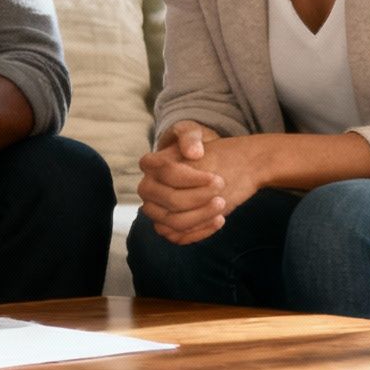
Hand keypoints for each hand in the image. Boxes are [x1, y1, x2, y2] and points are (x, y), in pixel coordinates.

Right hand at [137, 122, 260, 245]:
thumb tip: (193, 153)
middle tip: (222, 188)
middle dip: (200, 197)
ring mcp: (155, 209)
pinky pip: (177, 237)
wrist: (207, 167)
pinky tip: (219, 220)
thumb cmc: (199, 148)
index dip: (193, 178)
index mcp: (150, 165)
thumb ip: (190, 136)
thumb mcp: (195, 132)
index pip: (167, 173)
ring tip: (222, 205)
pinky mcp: (166, 225)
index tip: (216, 177)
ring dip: (202, 216)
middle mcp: (147, 189)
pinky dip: (199, 232)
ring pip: (174, 222)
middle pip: (171, 200)